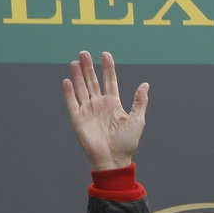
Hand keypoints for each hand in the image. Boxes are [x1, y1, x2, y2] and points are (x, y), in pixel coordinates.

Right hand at [62, 51, 148, 170]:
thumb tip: (145, 84)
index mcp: (113, 103)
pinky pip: (72, 103)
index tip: (105, 54)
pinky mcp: (78, 120)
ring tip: (75, 62)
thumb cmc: (127, 142)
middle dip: (88, 67)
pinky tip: (68, 81)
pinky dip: (69, 92)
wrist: (114, 159)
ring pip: (81, 88)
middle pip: (92, 81)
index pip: (109, 81)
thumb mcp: (137, 120)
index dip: (107, 68)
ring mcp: (88, 111)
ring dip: (78, 75)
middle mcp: (99, 104)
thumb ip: (139, 102)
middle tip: (84, 53)